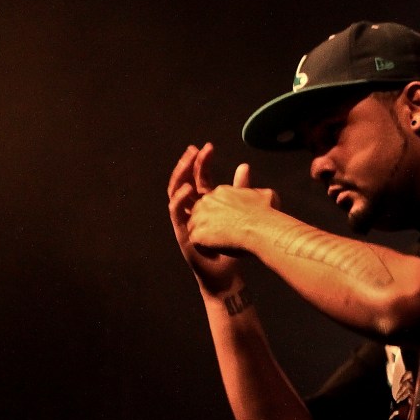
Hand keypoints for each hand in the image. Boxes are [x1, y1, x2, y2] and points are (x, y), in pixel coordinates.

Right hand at [168, 142, 247, 294]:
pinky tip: (188, 189)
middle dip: (187, 164)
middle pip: (184, 181)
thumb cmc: (232, 245)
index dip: (201, 162)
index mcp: (203, 204)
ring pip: (175, 193)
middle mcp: (191, 210)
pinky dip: (180, 199)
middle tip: (193, 149)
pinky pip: (176, 213)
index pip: (198, 178)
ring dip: (180, 176)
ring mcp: (185, 221)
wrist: (227, 273)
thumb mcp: (238, 212)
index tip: (208, 147)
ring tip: (187, 162)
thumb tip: (244, 166)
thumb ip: (240, 190)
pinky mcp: (182, 232)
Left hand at [188, 173, 279, 252]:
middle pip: (200, 215)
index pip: (212, 204)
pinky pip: (196, 243)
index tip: (229, 226)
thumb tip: (262, 193)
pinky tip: (218, 252)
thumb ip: (259, 192)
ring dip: (206, 238)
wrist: (261, 228)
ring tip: (221, 245)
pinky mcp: (198, 234)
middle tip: (223, 237)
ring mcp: (200, 217)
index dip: (219, 217)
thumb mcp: (267, 195)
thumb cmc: (267, 214)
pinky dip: (205, 249)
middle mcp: (207, 201)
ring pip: (196, 228)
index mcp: (221, 192)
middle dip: (209, 226)